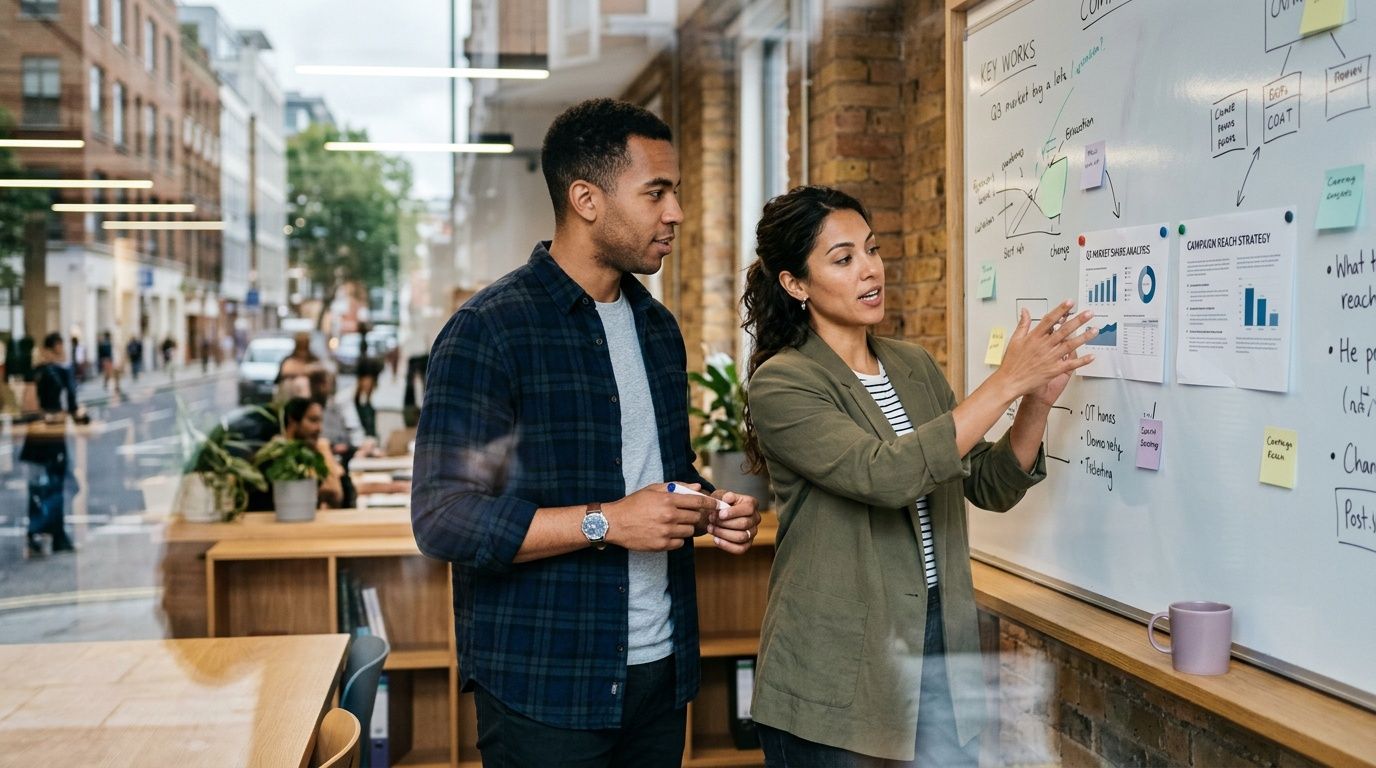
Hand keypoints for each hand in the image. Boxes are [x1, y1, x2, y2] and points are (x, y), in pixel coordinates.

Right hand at [603, 483, 718, 551]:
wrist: (614, 523)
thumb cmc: (634, 503)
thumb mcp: (653, 489)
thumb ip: (677, 487)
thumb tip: (697, 487)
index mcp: (668, 500)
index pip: (698, 501)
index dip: (710, 503)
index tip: (717, 505)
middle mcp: (669, 516)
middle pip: (695, 517)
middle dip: (692, 515)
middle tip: (684, 514)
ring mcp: (666, 532)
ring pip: (689, 531)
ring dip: (685, 527)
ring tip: (672, 523)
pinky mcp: (661, 545)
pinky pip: (680, 542)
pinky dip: (677, 538)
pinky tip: (666, 533)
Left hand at [707, 490, 760, 554]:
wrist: (717, 514)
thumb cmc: (721, 504)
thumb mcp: (721, 495)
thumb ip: (725, 496)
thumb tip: (728, 498)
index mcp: (752, 504)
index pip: (748, 509)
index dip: (734, 512)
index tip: (720, 514)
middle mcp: (756, 518)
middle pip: (744, 524)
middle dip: (725, 523)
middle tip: (711, 520)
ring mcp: (753, 532)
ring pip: (741, 537)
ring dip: (723, 534)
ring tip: (711, 528)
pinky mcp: (747, 543)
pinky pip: (740, 549)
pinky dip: (726, 545)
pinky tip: (716, 539)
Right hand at [995, 300, 1095, 400]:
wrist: (1010, 382)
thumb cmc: (1011, 363)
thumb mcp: (1015, 340)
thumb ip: (1023, 324)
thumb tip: (1025, 311)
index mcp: (1034, 338)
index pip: (1050, 320)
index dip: (1061, 310)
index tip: (1070, 303)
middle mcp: (1044, 346)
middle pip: (1064, 330)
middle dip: (1078, 321)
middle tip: (1089, 313)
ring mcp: (1050, 358)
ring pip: (1070, 345)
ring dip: (1084, 337)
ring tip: (1094, 330)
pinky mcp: (1053, 370)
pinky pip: (1070, 364)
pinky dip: (1081, 361)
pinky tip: (1091, 356)